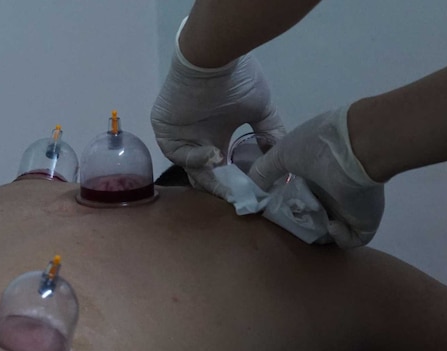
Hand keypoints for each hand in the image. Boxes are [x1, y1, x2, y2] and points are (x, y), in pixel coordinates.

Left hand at [151, 44, 284, 197]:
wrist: (215, 57)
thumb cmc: (237, 79)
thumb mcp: (261, 111)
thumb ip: (270, 135)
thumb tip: (282, 159)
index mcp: (216, 136)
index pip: (221, 169)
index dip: (234, 183)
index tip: (250, 193)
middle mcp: (197, 139)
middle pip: (204, 174)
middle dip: (221, 187)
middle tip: (237, 198)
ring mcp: (180, 137)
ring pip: (192, 168)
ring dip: (210, 177)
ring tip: (228, 182)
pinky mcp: (165, 131)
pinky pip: (179, 153)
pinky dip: (196, 158)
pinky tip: (215, 155)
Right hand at [248, 106, 384, 247]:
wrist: (355, 148)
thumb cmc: (318, 147)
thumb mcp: (280, 155)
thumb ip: (262, 172)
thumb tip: (248, 194)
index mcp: (316, 176)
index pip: (300, 199)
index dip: (285, 207)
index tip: (272, 212)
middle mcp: (333, 192)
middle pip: (313, 217)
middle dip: (299, 225)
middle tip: (286, 227)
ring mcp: (350, 208)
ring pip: (330, 232)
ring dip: (317, 234)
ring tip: (305, 229)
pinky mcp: (365, 221)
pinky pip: (352, 240)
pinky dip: (339, 237)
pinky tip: (331, 223)